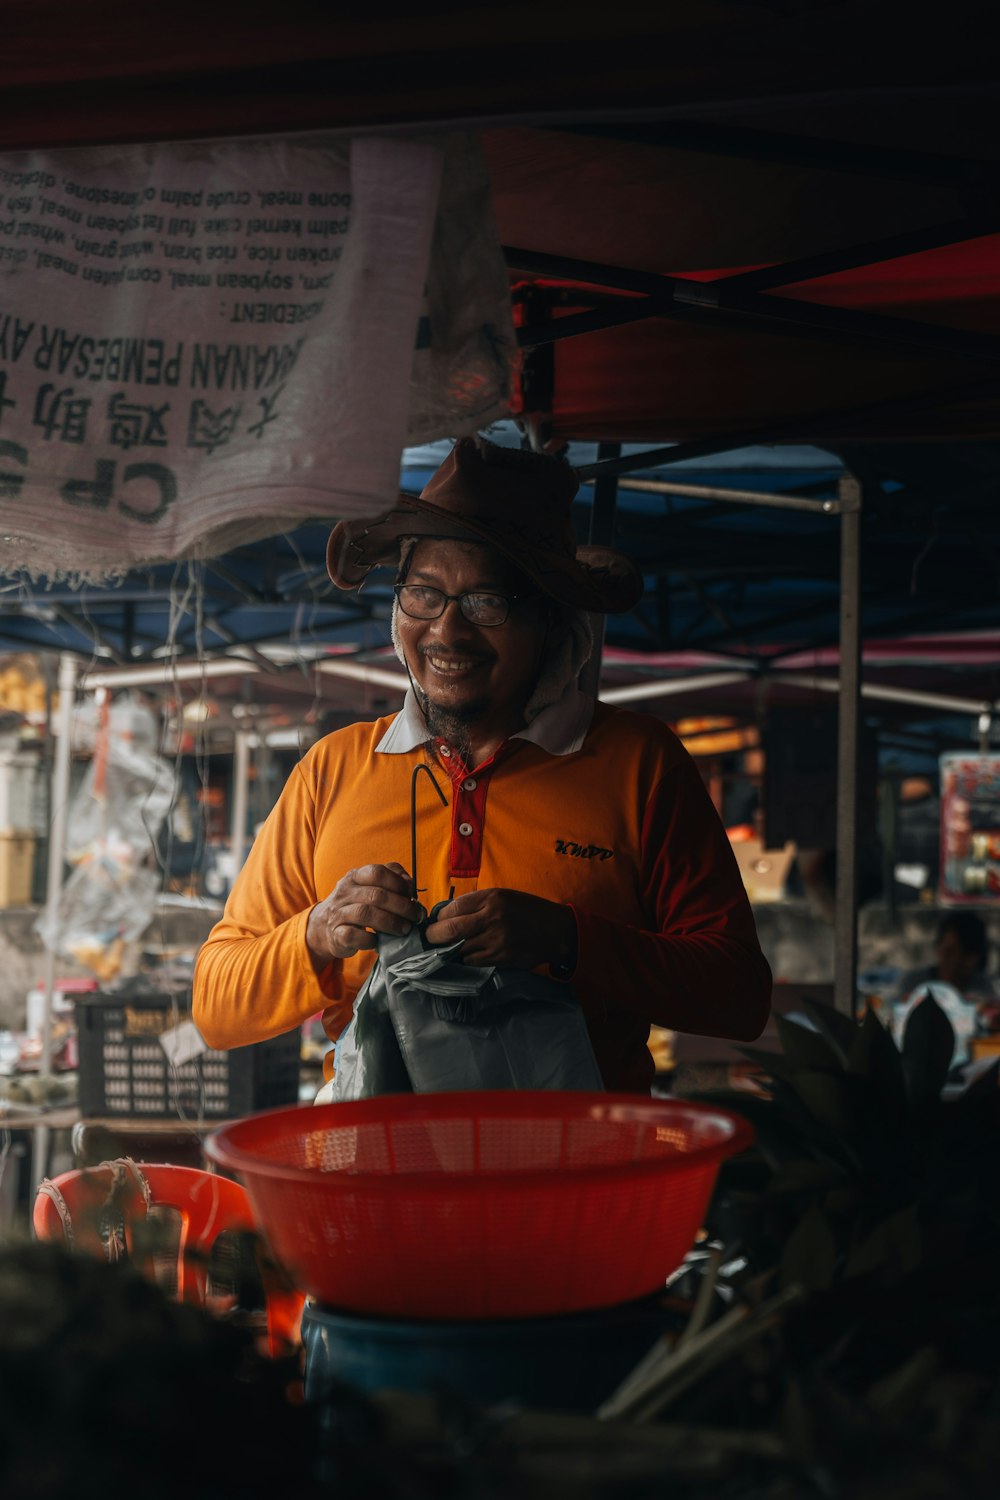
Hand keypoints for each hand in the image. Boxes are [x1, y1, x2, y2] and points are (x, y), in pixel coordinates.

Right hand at [306, 862, 420, 967]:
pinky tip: (378, 941)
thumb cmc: (355, 905)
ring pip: (366, 914)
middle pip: (376, 895)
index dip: (398, 882)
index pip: (377, 872)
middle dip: (401, 906)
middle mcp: (344, 892)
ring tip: (405, 929)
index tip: (412, 895)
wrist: (323, 927)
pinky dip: (369, 939)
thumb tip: (409, 883)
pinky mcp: (336, 934)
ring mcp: (338, 913)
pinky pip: (353, 935)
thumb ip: (390, 879)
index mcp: (354, 877)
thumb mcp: (368, 887)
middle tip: (415, 916)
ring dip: (391, 923)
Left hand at [424, 887, 575, 971]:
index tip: (434, 921)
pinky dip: (464, 959)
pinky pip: (472, 961)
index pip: (452, 908)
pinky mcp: (501, 958)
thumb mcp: (503, 897)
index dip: (438, 917)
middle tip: (428, 939)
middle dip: (433, 936)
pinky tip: (464, 956)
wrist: (556, 930)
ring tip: (443, 948)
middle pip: (450, 929)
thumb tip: (447, 914)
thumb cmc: (526, 910)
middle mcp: (492, 918)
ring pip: (459, 948)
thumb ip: (477, 904)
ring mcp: (496, 940)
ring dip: (448, 950)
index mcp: (491, 898)